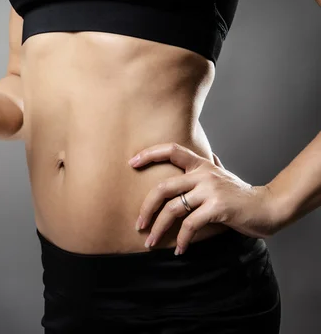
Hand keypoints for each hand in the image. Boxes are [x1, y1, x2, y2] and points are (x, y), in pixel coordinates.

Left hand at [129, 143, 280, 254]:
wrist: (268, 207)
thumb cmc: (241, 194)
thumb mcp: (221, 175)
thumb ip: (208, 167)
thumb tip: (202, 155)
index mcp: (201, 165)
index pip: (171, 150)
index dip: (149, 154)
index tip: (131, 163)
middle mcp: (204, 174)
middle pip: (163, 188)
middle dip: (146, 208)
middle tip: (138, 225)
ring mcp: (211, 190)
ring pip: (173, 209)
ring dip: (159, 229)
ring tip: (150, 243)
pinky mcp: (218, 208)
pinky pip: (190, 225)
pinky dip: (182, 240)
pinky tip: (178, 249)